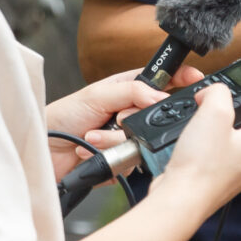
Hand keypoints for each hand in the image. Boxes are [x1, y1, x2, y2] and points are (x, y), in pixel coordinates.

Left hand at [44, 66, 203, 180]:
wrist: (44, 150)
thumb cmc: (63, 116)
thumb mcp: (97, 95)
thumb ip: (132, 92)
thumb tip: (160, 95)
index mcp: (128, 89)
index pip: (163, 81)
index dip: (180, 79)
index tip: (196, 79)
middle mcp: (130, 112)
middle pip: (155, 116)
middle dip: (133, 120)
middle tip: (116, 118)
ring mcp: (127, 137)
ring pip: (142, 140)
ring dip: (113, 140)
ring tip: (92, 136)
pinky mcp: (122, 160)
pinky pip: (131, 160)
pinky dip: (109, 156)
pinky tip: (91, 150)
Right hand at [153, 85, 240, 212]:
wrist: (179, 201)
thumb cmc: (201, 167)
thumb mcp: (213, 113)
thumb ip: (219, 93)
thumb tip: (214, 92)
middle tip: (234, 109)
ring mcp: (234, 177)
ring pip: (239, 150)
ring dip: (227, 135)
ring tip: (208, 124)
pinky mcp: (216, 184)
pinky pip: (219, 161)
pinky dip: (210, 149)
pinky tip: (194, 143)